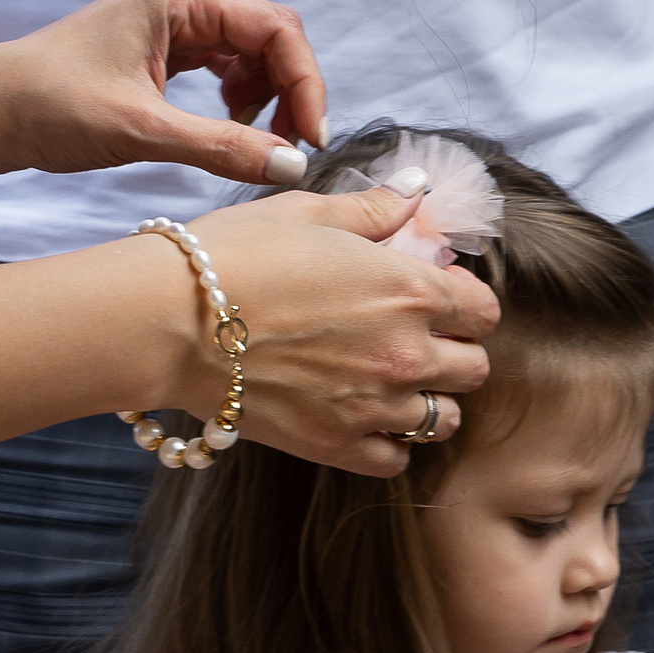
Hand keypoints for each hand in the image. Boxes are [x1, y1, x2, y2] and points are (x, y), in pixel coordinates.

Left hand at [0, 0, 327, 188]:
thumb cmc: (44, 106)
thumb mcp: (141, 131)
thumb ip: (221, 146)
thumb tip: (289, 166)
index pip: (276, 28)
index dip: (305, 84)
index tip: (309, 141)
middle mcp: (182, 1)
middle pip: (270, 39)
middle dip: (289, 93)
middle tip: (289, 153)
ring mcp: (169, 26)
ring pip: (248, 56)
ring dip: (264, 100)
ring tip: (256, 147)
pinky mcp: (156, 55)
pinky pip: (219, 71)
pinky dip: (235, 103)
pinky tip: (226, 133)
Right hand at [180, 183, 499, 476]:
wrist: (170, 323)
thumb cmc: (233, 257)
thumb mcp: (308, 213)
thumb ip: (374, 208)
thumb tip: (418, 190)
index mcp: (410, 290)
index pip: (483, 310)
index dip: (462, 301)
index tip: (430, 297)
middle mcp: (406, 353)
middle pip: (474, 369)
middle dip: (452, 353)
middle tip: (412, 342)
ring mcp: (373, 407)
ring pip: (443, 421)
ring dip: (426, 402)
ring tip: (391, 387)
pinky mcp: (334, 446)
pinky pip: (393, 462)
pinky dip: (389, 446)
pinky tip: (365, 422)